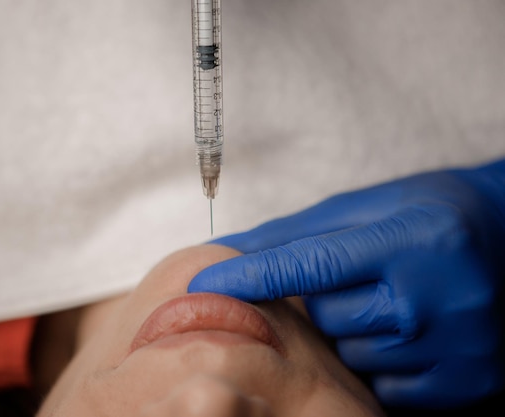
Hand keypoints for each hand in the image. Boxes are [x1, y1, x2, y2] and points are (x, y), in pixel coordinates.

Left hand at [188, 159, 504, 408]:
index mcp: (411, 239)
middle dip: (324, 299)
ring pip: (352, 354)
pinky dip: (383, 361)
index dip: (252, 276)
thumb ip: (298, 232)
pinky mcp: (469, 380)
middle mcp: (436, 297)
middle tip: (357, 277)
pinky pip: (387, 386)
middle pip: (328, 317)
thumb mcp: (369, 207)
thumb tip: (230, 248)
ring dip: (354, 330)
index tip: (204, 285)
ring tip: (388, 299)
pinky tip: (407, 330)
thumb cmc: (430, 215)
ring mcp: (457, 346)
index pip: (312, 264)